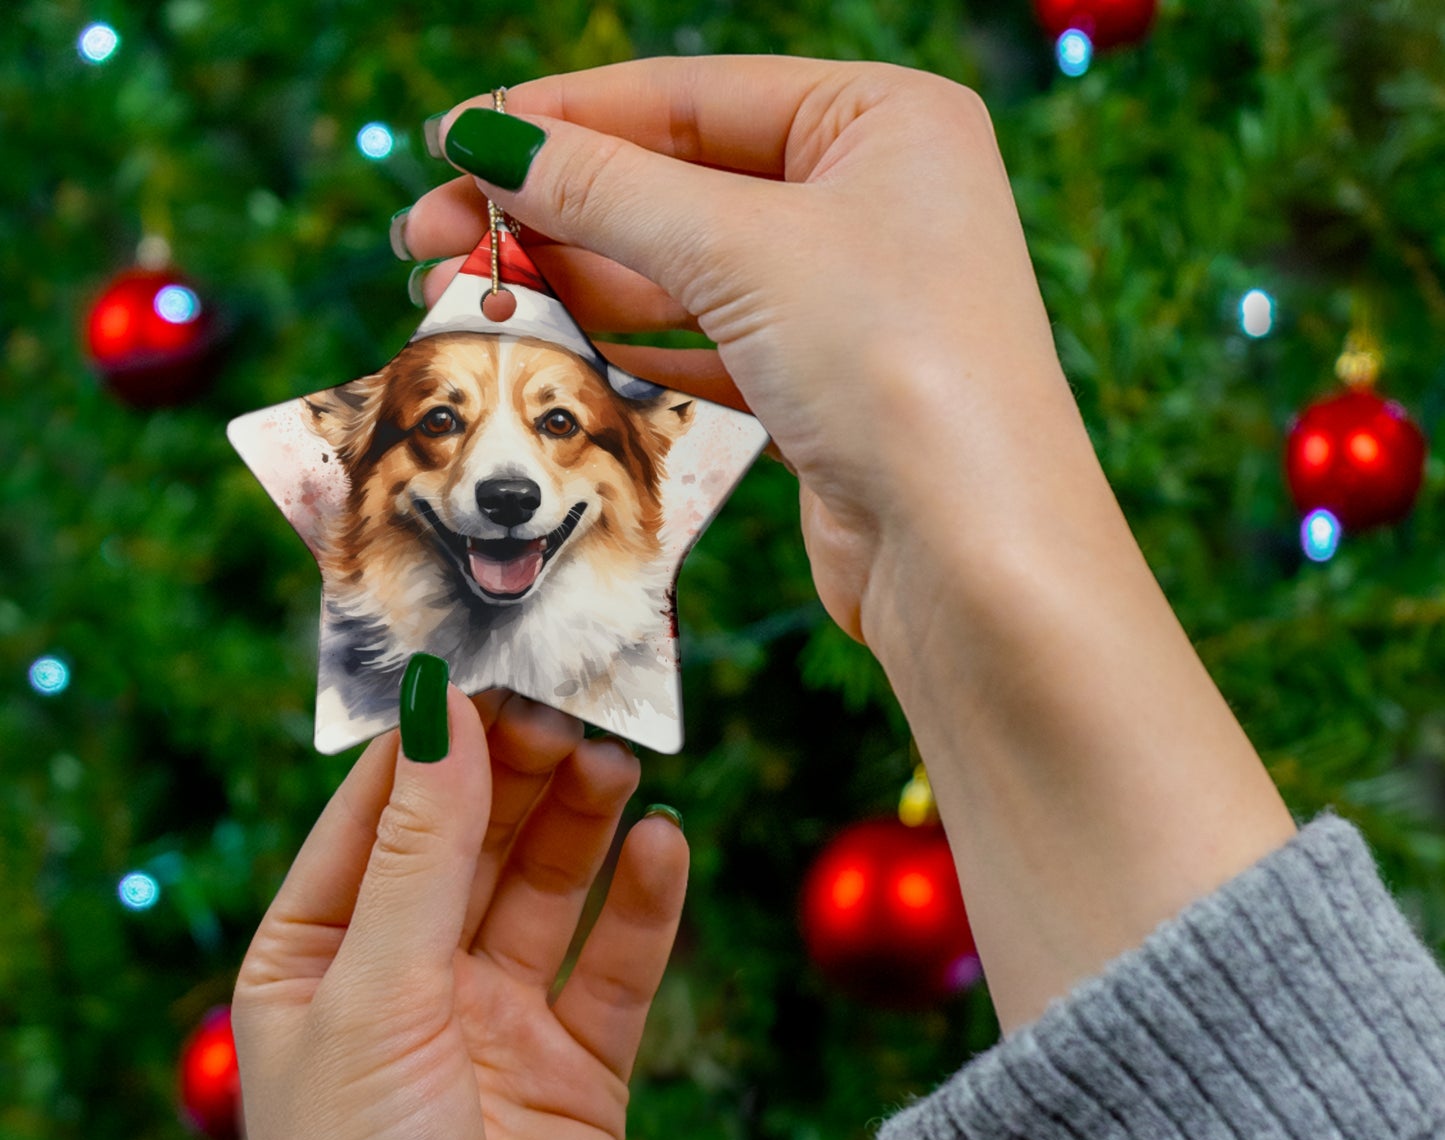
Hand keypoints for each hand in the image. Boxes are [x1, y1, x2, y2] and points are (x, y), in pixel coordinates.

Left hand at [233, 690, 686, 1139]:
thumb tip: (437, 712)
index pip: (377, 815)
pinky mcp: (579, 1068)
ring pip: (548, 887)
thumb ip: (417, 854)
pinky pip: (616, 964)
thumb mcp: (373, 1001)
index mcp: (318, 960)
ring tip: (617, 760)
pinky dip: (644, 904)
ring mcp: (497, 1023)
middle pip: (472, 840)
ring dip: (582, 822)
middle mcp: (407, 980)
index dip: (431, 741)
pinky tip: (666, 846)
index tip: (486, 667)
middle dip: (517, 773)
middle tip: (570, 711)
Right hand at [401, 56, 1095, 645]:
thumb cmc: (896, 368)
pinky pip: (706, 341)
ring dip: (576, 278)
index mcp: (882, 119)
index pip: (688, 96)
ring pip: (683, 269)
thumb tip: (490, 140)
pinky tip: (557, 337)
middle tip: (432, 234)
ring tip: (471, 288)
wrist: (970, 553)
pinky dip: (630, 340)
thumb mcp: (742, 248)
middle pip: (676, 182)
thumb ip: (608, 189)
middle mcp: (871, 198)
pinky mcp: (823, 386)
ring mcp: (847, 297)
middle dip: (553, 208)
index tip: (454, 141)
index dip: (561, 118)